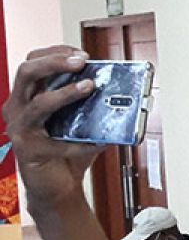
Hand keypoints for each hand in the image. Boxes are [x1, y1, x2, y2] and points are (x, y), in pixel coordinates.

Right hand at [2, 47, 103, 208]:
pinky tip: (100, 143)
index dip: (54, 52)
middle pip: (26, 72)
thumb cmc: (66, 152)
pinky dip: (82, 143)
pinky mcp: (29, 151)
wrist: (56, 187)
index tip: (81, 53)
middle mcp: (18, 108)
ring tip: (89, 87)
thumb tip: (118, 93)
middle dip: (54, 62)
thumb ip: (90, 107)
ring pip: (38, 103)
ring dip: (65, 93)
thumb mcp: (79, 123)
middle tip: (81, 61)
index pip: (32, 62)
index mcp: (26, 96)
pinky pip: (58, 143)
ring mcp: (21, 129)